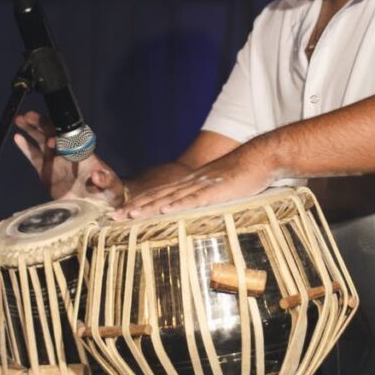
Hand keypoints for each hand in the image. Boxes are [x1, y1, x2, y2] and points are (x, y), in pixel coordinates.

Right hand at [14, 110, 124, 204]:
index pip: (71, 139)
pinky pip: (34, 157)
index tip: (51, 140)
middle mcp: (68, 153)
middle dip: (42, 124)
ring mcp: (56, 162)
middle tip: (29, 116)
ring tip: (20, 119)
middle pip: (53, 134)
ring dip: (32, 130)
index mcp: (83, 153)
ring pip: (41, 141)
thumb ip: (106, 181)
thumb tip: (97, 175)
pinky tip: (18, 137)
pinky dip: (26, 147)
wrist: (100, 206)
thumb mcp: (112, 187)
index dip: (61, 137)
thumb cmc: (109, 192)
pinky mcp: (46, 172)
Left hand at [110, 139, 277, 219]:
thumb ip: (206, 198)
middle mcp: (191, 183)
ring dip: (149, 206)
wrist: (260, 157)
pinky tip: (165, 209)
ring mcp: (202, 185)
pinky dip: (178, 204)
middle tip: (114, 217)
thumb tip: (195, 212)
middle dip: (135, 206)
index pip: (160, 194)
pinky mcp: (215, 189)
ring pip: (170, 197)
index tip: (123, 213)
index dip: (140, 203)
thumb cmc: (243, 174)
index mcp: (191, 183)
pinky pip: (194, 198)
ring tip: (130, 214)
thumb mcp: (219, 188)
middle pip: (158, 195)